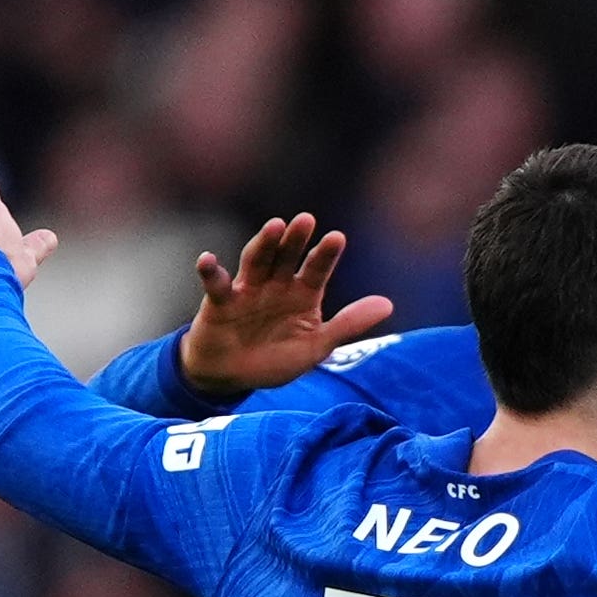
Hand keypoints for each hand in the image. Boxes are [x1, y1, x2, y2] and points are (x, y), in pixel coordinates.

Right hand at [180, 213, 395, 400]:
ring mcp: (247, 290)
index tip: (337, 237)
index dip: (325, 255)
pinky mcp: (220, 302)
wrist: (233, 376)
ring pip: (257, 262)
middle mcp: (276, 285)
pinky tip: (208, 259)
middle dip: (296, 239)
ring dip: (264, 244)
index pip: (317, 270)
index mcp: (303, 294)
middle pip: (287, 257)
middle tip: (306, 220)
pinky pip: (216, 285)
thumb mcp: (317, 345)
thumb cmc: (276, 358)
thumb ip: (349, 324)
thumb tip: (388, 304)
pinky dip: (211, 272)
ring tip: (275, 226)